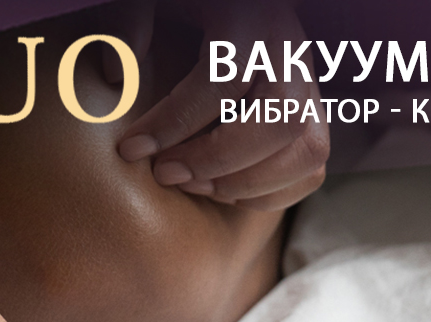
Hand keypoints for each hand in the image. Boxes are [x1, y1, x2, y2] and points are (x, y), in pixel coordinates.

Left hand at [117, 1, 328, 209]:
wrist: (236, 8)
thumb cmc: (186, 6)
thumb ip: (127, 22)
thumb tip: (116, 77)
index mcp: (252, 15)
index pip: (223, 78)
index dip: (176, 122)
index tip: (133, 148)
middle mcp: (292, 51)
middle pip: (281, 119)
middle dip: (220, 160)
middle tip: (168, 174)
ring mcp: (311, 87)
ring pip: (308, 151)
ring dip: (249, 183)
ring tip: (194, 186)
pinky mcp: (315, 117)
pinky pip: (310, 172)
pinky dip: (268, 194)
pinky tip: (222, 189)